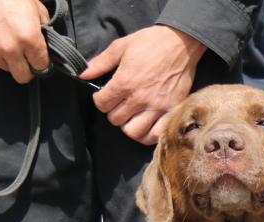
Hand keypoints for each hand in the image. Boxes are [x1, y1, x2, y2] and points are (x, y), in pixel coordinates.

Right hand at [0, 0, 49, 83]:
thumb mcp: (35, 7)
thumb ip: (44, 28)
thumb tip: (47, 41)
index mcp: (29, 38)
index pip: (42, 66)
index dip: (41, 62)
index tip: (38, 58)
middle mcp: (10, 48)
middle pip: (23, 76)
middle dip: (27, 68)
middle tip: (24, 57)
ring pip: (6, 69)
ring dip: (8, 60)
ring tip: (5, 42)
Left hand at [81, 25, 206, 145]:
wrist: (181, 43)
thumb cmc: (150, 43)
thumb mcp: (121, 47)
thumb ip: (100, 63)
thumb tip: (83, 75)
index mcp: (125, 82)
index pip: (102, 104)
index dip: (100, 100)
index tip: (105, 96)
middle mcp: (140, 98)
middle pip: (116, 120)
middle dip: (114, 113)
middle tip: (120, 105)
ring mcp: (158, 107)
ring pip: (135, 132)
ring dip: (130, 126)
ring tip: (132, 117)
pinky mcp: (172, 111)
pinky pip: (156, 135)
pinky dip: (148, 135)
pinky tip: (146, 127)